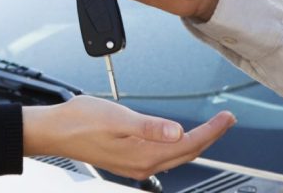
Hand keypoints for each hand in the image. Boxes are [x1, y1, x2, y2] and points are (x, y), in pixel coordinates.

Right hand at [23, 96, 234, 178]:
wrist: (55, 131)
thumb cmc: (81, 120)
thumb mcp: (117, 117)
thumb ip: (149, 126)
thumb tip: (178, 132)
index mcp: (143, 154)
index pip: (188, 143)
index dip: (211, 131)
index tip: (227, 118)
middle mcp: (142, 164)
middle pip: (186, 152)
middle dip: (209, 136)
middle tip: (226, 119)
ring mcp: (135, 164)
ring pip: (176, 156)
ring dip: (196, 141)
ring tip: (210, 127)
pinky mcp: (128, 159)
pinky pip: (162, 155)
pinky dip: (177, 145)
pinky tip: (177, 136)